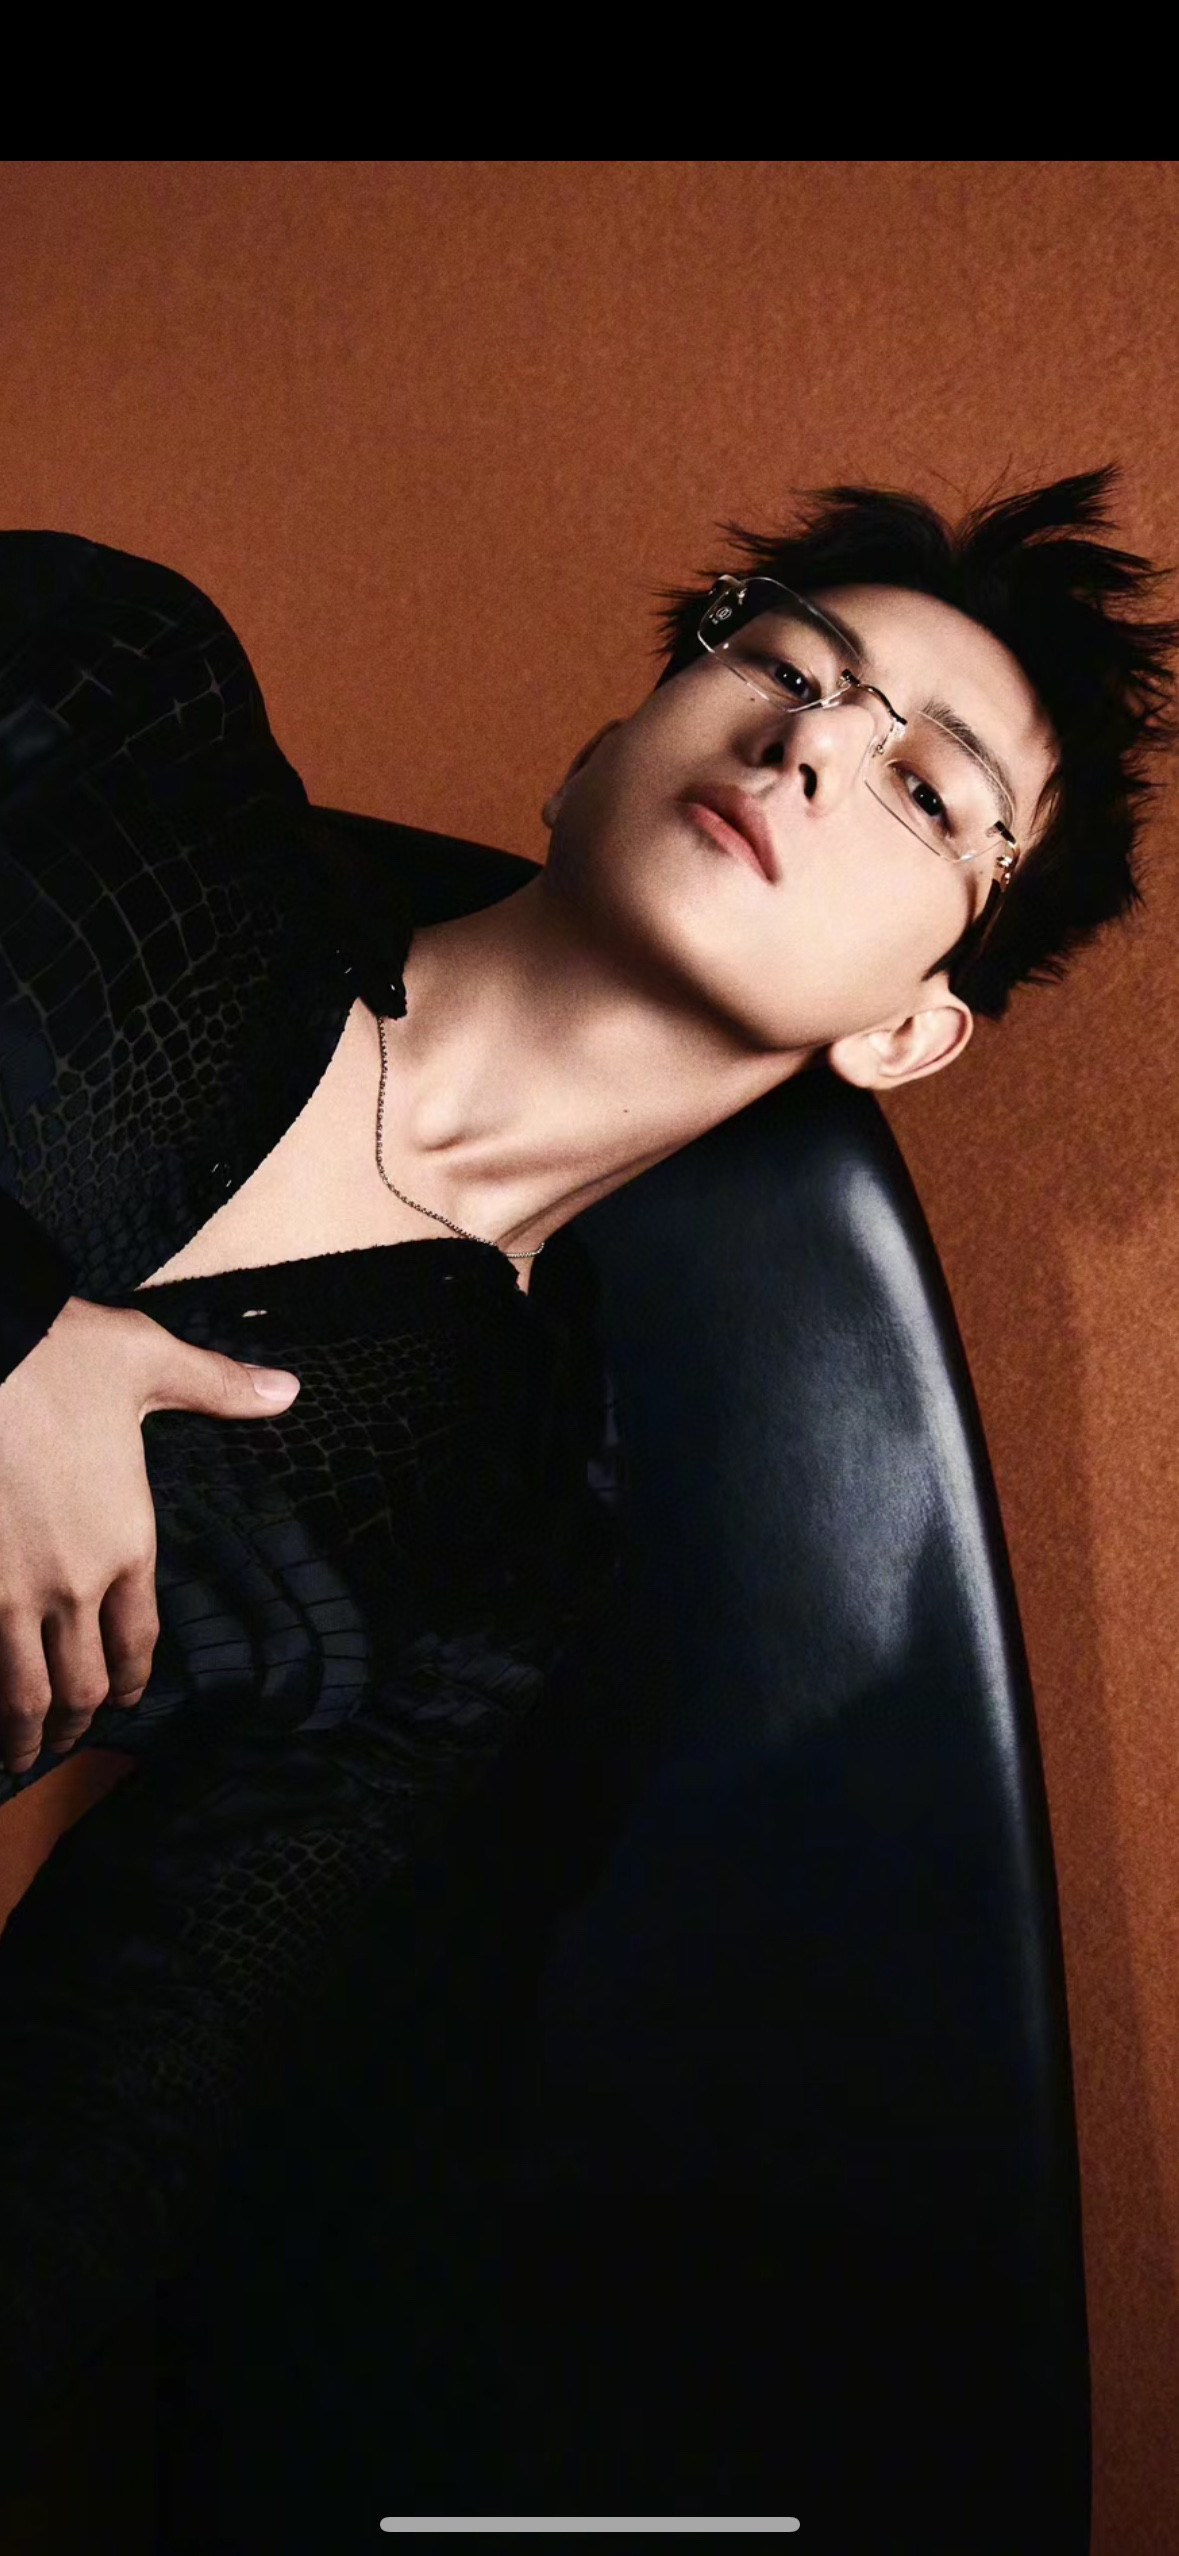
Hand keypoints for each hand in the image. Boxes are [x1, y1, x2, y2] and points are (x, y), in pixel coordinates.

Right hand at [0, 1296, 299, 1775]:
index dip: (132, 1680)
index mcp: (127, 1540)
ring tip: (19, 1754)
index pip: (137, 1639)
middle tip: (66, 1740)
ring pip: (22, 1691)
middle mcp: (74, 1581)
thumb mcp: (146, 1359)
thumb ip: (217, 1386)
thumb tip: (287, 1390)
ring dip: (24, 1731)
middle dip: (76, 1721)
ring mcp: (11, 1592)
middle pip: (81, 1683)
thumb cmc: (54, 1352)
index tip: (125, 1701)